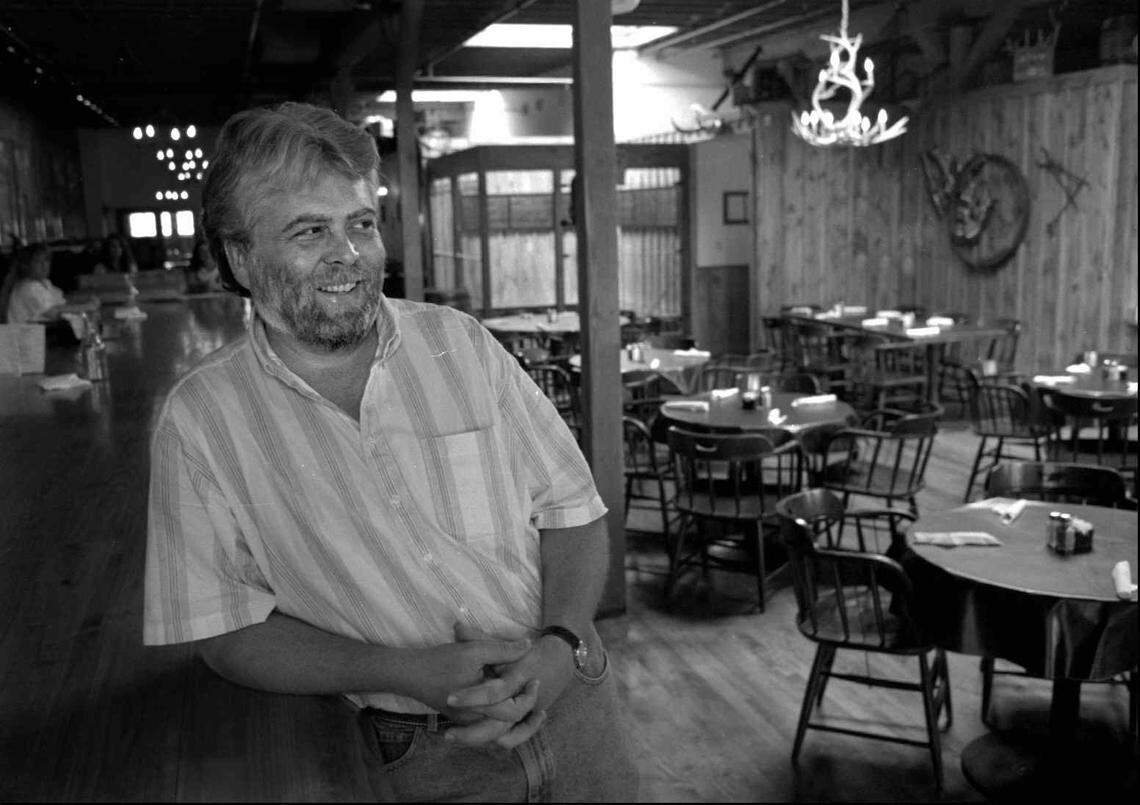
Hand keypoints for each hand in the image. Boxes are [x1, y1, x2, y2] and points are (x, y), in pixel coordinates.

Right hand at [407, 631, 532, 721]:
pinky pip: (484, 730)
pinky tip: (506, 706)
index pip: (515, 711)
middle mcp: (475, 719)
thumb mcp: (475, 649)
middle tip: (533, 691)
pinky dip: (499, 723)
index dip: (529, 697)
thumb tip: (528, 646)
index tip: (535, 680)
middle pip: (509, 728)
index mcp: (482, 704)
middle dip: (525, 715)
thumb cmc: (442, 660)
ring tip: (526, 708)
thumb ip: (503, 649)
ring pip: (496, 733)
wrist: (410, 674)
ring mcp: (466, 723)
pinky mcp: (460, 721)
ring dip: (514, 724)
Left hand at [443, 623, 573, 748]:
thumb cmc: (530, 651)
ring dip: (479, 739)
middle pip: (496, 728)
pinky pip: (509, 737)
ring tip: (452, 736)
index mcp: (517, 679)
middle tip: (447, 734)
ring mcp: (527, 714)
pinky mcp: (527, 721)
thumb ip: (479, 637)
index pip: (492, 694)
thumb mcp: (505, 642)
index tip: (449, 699)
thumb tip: (457, 626)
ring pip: (504, 738)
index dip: (470, 698)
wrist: (561, 657)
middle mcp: (524, 702)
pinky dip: (491, 740)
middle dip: (470, 733)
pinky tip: (469, 737)